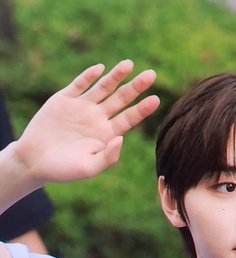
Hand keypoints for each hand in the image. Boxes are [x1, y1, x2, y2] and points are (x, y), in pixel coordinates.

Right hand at [13, 59, 159, 183]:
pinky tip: (100, 69)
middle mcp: (98, 118)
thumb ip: (108, 157)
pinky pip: (79, 85)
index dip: (142, 109)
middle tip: (152, 75)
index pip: (130, 119)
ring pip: (103, 88)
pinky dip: (89, 76)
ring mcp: (82, 107)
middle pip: (121, 99)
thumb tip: (121, 138)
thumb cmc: (64, 170)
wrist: (34, 161)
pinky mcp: (64, 99)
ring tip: (129, 64)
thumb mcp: (89, 168)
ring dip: (115, 76)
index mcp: (107, 135)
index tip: (156, 99)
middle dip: (136, 87)